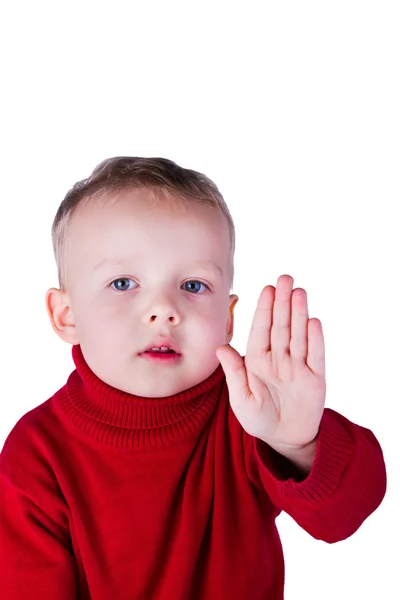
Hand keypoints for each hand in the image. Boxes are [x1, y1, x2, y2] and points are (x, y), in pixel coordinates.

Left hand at [216, 274, 325, 452]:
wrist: (284, 439)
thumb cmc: (258, 419)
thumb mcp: (241, 399)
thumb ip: (234, 373)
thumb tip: (222, 348)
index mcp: (258, 361)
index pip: (261, 330)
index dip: (264, 309)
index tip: (267, 289)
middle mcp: (278, 359)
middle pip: (281, 326)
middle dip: (283, 302)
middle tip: (285, 278)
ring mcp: (298, 367)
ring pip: (298, 335)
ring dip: (299, 314)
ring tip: (299, 292)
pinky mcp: (315, 378)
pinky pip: (315, 356)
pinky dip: (315, 340)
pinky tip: (313, 322)